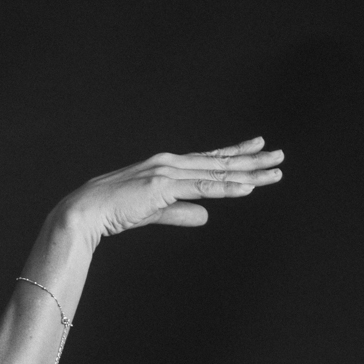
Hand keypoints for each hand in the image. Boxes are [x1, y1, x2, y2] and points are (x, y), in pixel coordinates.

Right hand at [67, 138, 283, 240]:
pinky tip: (247, 188)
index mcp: (167, 167)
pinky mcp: (163, 187)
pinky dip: (225, 188)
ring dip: (248, 173)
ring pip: (216, 174)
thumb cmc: (111, 212)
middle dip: (252, 160)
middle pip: (219, 162)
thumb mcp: (153, 211)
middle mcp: (170, 163)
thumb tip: (206, 216)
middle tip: (279, 157)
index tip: (257, 148)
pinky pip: (201, 189)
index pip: (208, 160)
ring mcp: (168, 173)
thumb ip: (180, 212)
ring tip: (274, 171)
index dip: (234, 154)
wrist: (84, 212)